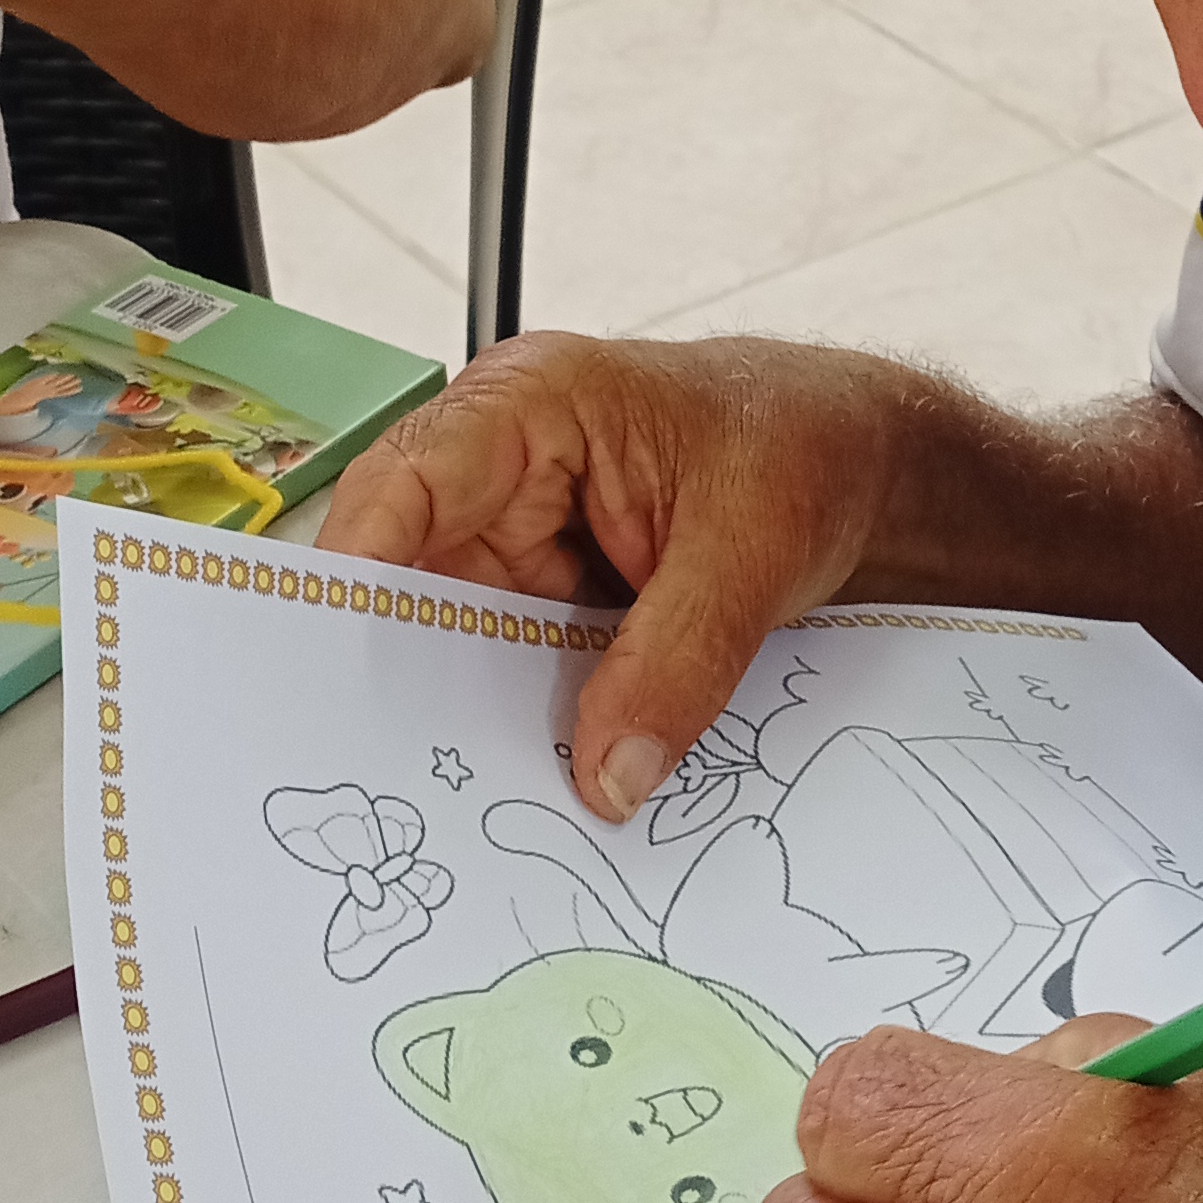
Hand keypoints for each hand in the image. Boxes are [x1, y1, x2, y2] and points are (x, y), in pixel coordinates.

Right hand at [320, 332, 911, 818]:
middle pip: (410, 578)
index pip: (405, 484)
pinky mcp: (545, 595)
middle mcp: (499, 469)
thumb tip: (605, 780)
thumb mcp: (750, 551)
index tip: (342, 670)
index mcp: (530, 404)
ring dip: (465, 713)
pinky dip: (520, 720)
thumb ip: (678, 662)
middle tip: (398, 777)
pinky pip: (509, 667)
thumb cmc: (805, 449)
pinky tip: (528, 782)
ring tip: (466, 798)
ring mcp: (518, 537)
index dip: (359, 572)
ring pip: (454, 639)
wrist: (861, 464)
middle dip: (405, 674)